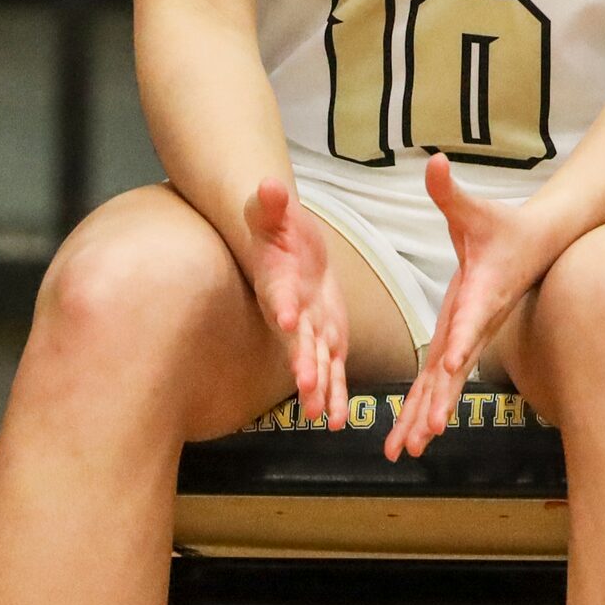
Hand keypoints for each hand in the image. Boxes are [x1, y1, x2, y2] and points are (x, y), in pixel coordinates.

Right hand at [240, 177, 353, 429]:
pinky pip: (331, 368)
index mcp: (278, 281)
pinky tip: (336, 420)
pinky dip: (333, 393)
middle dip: (301, 362)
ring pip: (313, 362)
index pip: (279, 292)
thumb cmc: (275, 227)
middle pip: (295, 339)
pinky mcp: (325, 338)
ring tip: (322, 417)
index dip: (282, 305)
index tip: (287, 319)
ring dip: (317, 388)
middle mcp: (290, 311)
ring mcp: (308, 329)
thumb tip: (268, 184)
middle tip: (306, 385)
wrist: (283, 246)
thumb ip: (270, 202)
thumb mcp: (272, 210)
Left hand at [381, 156, 561, 460]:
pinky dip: (425, 410)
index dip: (461, 342)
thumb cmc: (502, 228)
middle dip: (438, 403)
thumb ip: (449, 191)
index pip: (470, 320)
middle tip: (423, 437)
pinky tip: (409, 438)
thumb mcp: (474, 209)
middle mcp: (476, 325)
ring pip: (445, 386)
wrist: (535, 247)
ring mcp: (469, 338)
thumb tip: (434, 159)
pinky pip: (440, 383)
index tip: (452, 368)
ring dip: (426, 418)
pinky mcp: (460, 342)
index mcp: (480, 294)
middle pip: (455, 370)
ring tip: (406, 450)